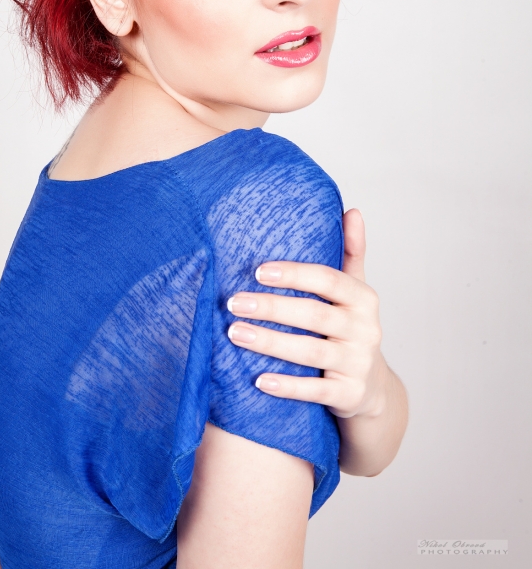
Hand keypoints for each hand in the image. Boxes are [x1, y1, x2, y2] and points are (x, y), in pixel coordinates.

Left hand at [227, 209, 388, 419]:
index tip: (258, 271)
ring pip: (310, 352)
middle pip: (313, 315)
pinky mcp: (349, 395)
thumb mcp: (356, 291)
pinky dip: (287, 386)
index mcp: (363, 299)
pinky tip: (258, 380)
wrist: (373, 389)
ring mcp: (358, 363)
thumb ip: (352, 252)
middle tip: (232, 302)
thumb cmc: (352, 329)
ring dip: (270, 342)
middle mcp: (366, 329)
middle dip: (271, 308)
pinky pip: (315, 391)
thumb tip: (352, 210)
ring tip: (235, 333)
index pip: (328, 280)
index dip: (294, 274)